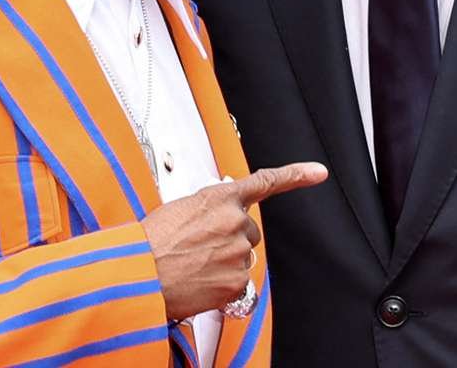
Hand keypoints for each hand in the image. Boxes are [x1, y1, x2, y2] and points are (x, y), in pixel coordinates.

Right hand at [142, 162, 326, 320]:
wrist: (138, 275)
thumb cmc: (150, 243)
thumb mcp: (180, 209)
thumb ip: (209, 208)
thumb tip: (218, 214)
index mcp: (220, 197)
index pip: (267, 181)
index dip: (297, 175)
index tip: (318, 172)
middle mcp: (235, 221)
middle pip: (248, 230)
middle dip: (230, 238)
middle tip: (200, 247)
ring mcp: (238, 252)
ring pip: (242, 256)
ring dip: (224, 261)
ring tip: (194, 264)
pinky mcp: (236, 281)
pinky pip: (237, 282)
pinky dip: (222, 284)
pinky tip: (200, 281)